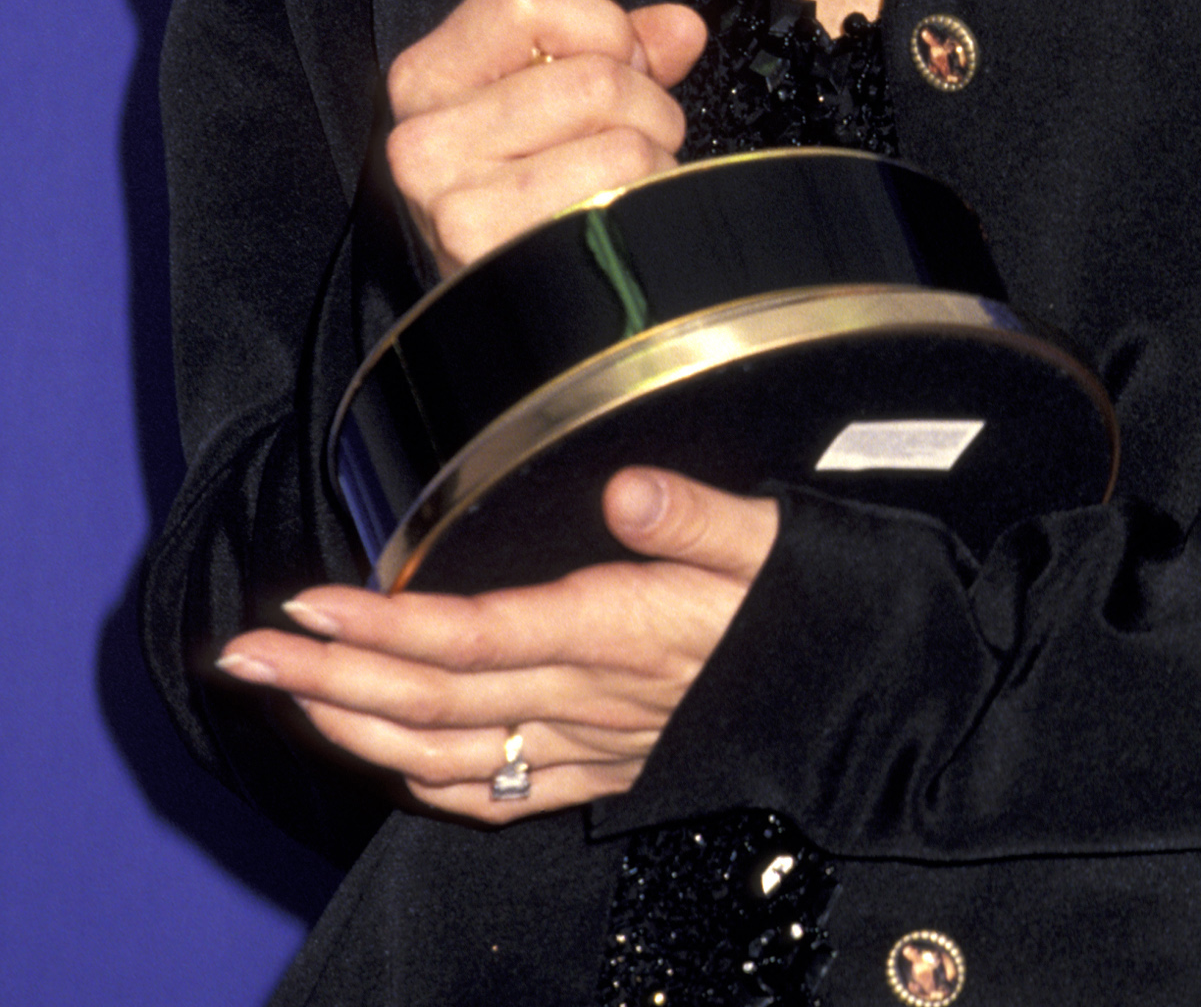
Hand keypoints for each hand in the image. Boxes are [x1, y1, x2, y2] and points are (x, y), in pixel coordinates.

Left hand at [213, 469, 779, 819]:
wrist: (874, 701)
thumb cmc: (825, 607)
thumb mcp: (780, 539)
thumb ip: (700, 517)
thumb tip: (631, 489)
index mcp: (620, 633)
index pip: (473, 637)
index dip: (384, 627)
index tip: (308, 604)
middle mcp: (592, 701)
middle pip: (434, 701)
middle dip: (328, 679)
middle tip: (242, 653)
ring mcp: (595, 746)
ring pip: (449, 755)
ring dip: (354, 728)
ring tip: (287, 693)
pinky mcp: (611, 772)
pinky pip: (502, 793)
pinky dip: (427, 780)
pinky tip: (390, 759)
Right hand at [385, 0, 706, 274]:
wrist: (514, 311)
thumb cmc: (530, 193)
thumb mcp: (554, 98)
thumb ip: (619, 48)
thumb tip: (681, 31)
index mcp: (429, 77)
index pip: (523, 0)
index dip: (597, 27)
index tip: (609, 63)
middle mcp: (425, 138)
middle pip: (594, 76)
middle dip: (641, 106)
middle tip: (621, 142)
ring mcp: (454, 201)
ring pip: (619, 136)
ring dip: (649, 159)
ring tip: (616, 186)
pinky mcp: (495, 251)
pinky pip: (622, 190)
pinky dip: (646, 201)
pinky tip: (611, 221)